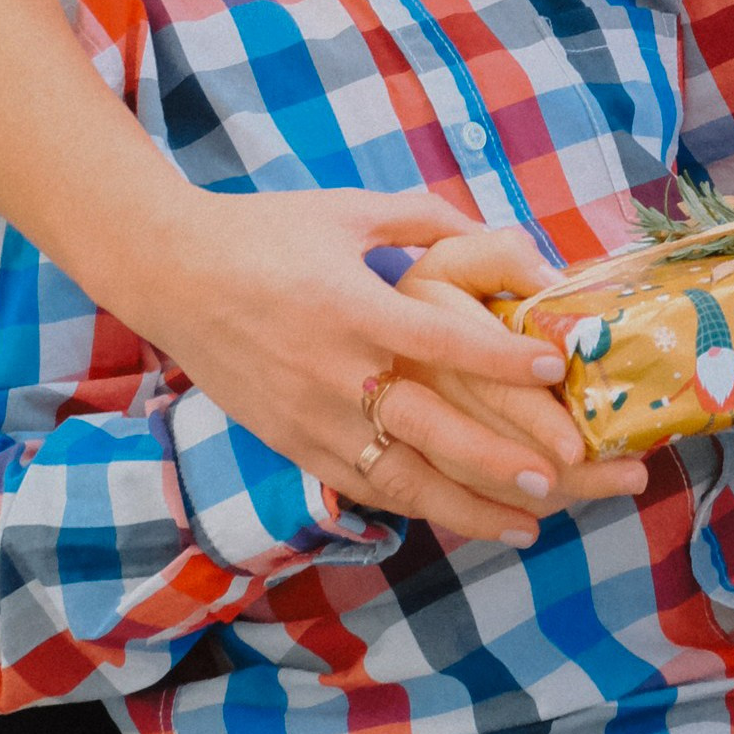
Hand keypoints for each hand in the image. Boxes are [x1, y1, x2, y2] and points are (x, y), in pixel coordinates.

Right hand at [138, 186, 601, 547]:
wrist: (171, 274)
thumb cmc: (267, 231)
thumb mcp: (350, 211)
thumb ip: (426, 221)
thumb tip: (498, 233)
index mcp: (351, 305)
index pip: (440, 341)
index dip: (500, 357)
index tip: (554, 368)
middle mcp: (332, 371)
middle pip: (428, 427)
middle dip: (498, 456)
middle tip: (562, 473)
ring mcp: (308, 417)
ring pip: (398, 476)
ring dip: (466, 503)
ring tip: (528, 521)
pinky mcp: (290, 444)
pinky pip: (360, 485)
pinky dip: (415, 504)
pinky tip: (460, 514)